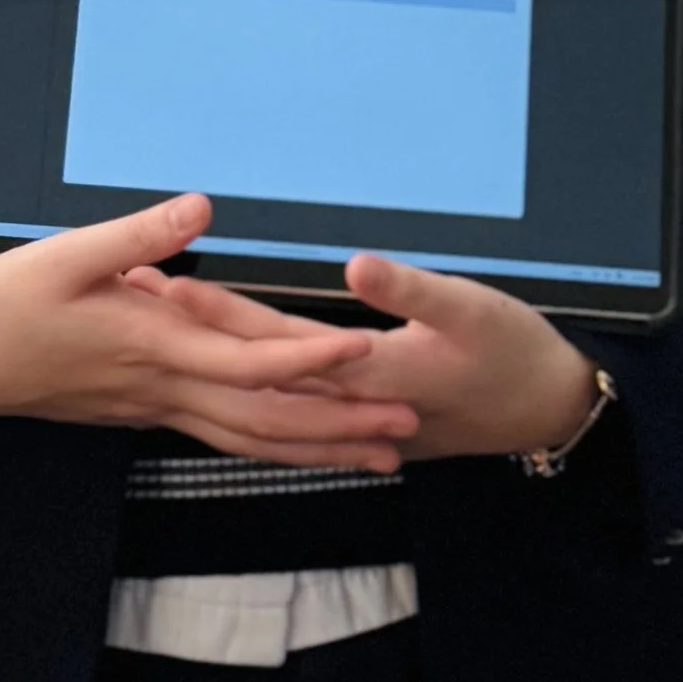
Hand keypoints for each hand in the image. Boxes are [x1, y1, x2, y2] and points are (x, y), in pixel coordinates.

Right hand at [0, 195, 419, 469]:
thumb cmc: (3, 304)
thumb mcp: (65, 253)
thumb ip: (139, 233)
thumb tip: (201, 207)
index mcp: (152, 344)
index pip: (246, 358)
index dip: (307, 357)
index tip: (363, 351)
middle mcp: (163, 386)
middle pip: (266, 417)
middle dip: (338, 425)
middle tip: (405, 428)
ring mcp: (154, 407)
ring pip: (250, 439)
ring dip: (317, 449)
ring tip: (379, 455)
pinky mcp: (144, 413)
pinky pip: (223, 436)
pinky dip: (272, 445)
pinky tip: (301, 446)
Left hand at [122, 251, 594, 461]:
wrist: (545, 411)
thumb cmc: (514, 355)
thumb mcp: (472, 310)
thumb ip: (411, 290)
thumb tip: (355, 266)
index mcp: (364, 371)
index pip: (270, 341)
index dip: (214, 313)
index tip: (164, 284)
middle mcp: (346, 399)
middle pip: (250, 369)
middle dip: (192, 336)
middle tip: (136, 300)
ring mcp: (350, 414)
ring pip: (262, 392)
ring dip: (210, 365)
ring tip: (161, 334)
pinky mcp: (359, 415)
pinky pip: (286, 409)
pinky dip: (247, 393)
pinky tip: (222, 386)